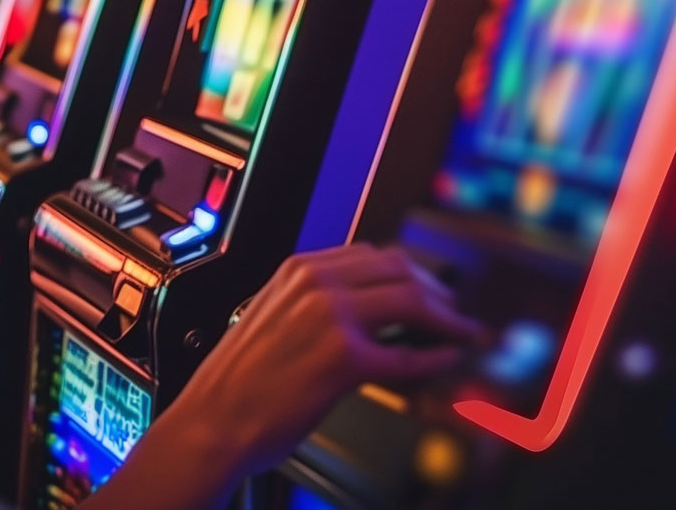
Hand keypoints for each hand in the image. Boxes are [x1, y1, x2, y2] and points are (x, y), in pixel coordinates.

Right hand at [162, 244, 483, 476]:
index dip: (409, 272)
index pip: (371, 255)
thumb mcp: (272, 319)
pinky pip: (407, 353)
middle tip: (455, 311)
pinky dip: (435, 357)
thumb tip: (368, 313)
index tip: (428, 288)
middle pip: (399, 269)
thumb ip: (314, 305)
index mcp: (296, 271)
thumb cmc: (238, 382)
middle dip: (437, 290)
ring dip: (446, 318)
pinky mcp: (344, 359)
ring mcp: (331, 318)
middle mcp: (315, 285)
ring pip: (411, 300)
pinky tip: (444, 360)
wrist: (213, 421)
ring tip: (462, 333)